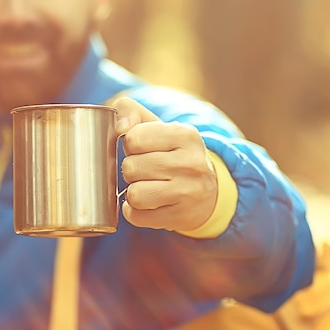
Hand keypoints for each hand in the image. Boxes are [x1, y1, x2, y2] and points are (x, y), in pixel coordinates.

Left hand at [112, 97, 217, 231]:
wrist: (209, 193)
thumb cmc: (174, 156)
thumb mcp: (160, 129)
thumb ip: (131, 112)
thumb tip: (119, 126)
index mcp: (185, 134)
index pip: (134, 138)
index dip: (131, 145)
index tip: (143, 149)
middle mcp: (191, 163)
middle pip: (131, 167)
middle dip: (131, 170)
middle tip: (146, 172)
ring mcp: (188, 192)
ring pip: (134, 194)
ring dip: (133, 193)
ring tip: (148, 188)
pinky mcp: (181, 217)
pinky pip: (137, 216)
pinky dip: (134, 212)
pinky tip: (147, 206)